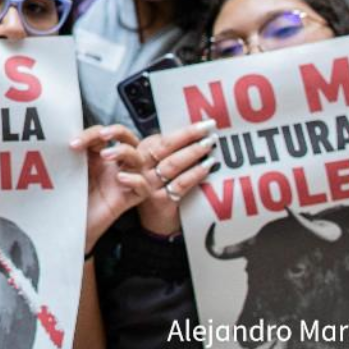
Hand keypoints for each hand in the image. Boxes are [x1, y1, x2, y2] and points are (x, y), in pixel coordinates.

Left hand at [70, 124, 147, 251]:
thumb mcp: (72, 169)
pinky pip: (143, 186)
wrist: (70, 225)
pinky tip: (120, 179)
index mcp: (101, 156)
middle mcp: (115, 166)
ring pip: (138, 159)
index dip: (92, 133)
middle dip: (118, 131)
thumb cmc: (71, 197)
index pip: (105, 135)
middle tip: (102, 135)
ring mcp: (123, 181)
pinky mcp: (128, 199)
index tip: (73, 143)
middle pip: (129, 139)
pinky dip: (135, 179)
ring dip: (124, 151)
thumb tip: (73, 135)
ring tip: (105, 155)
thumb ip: (77, 153)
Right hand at [135, 121, 216, 235]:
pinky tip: (207, 166)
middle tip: (208, 127)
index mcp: (138, 155)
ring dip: (193, 152)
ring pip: (172, 164)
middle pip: (165, 146)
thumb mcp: (153, 166)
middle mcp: (139, 168)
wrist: (151, 224)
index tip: (201, 125)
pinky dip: (195, 174)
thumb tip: (193, 133)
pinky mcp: (159, 201)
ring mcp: (148, 184)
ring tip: (209, 144)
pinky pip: (180, 184)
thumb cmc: (156, 190)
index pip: (161, 139)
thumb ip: (166, 151)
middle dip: (189, 135)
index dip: (183, 131)